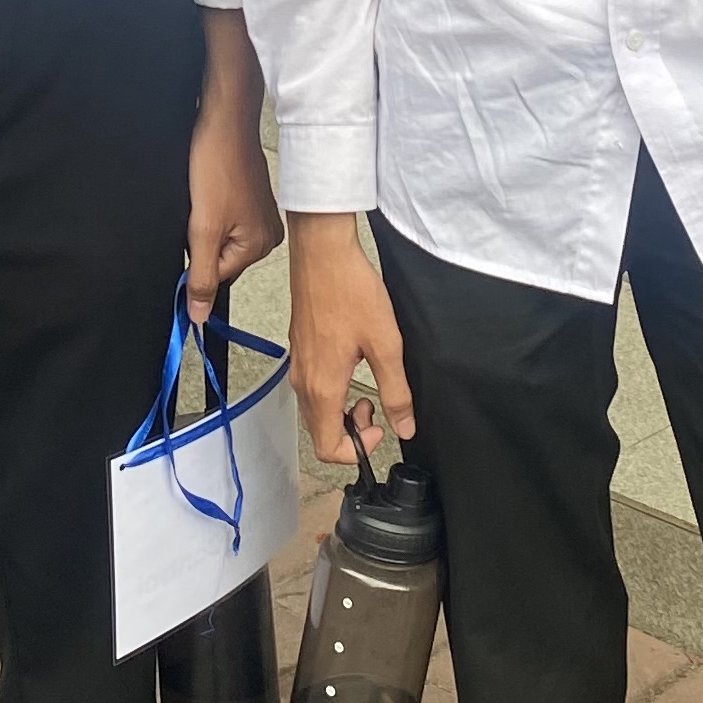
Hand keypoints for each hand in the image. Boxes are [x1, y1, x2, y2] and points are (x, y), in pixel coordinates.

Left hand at [185, 10, 282, 326]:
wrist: (223, 119)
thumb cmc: (216, 167)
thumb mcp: (202, 228)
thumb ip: (201, 276)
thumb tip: (197, 317)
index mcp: (260, 247)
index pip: (217, 276)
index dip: (193, 261)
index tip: (184, 236)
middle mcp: (267, 235)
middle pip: (218, 258)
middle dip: (199, 240)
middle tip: (195, 211)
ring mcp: (260, 215)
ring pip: (218, 237)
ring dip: (202, 224)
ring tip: (202, 197)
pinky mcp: (251, 198)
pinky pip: (223, 219)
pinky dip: (209, 210)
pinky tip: (205, 190)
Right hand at [286, 210, 414, 463]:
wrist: (323, 252)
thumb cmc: (351, 291)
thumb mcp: (386, 344)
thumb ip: (396, 392)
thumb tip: (404, 427)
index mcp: (323, 387)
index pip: (326, 448)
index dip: (356, 450)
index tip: (379, 428)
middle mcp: (303, 382)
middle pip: (319, 432)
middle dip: (351, 430)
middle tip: (377, 403)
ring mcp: (298, 365)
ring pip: (315, 411)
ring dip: (342, 410)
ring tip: (367, 380)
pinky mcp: (299, 349)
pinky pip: (311, 387)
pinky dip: (333, 390)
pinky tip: (354, 361)